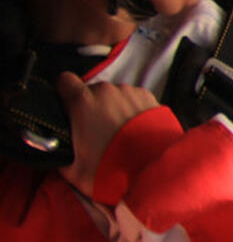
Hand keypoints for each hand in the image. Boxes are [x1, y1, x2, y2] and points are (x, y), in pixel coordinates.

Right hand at [55, 72, 158, 196]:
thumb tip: (56, 152)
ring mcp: (130, 92)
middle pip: (90, 91)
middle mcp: (106, 91)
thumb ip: (60, 155)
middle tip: (94, 132)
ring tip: (119, 134)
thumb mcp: (74, 171)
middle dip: (89, 108)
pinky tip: (135, 131)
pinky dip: (131, 111)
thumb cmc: (113, 170)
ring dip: (112, 109)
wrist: (155, 169)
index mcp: (83, 102)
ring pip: (113, 95)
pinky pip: (133, 99)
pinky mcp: (149, 97)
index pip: (63, 81)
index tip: (65, 108)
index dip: (62, 93)